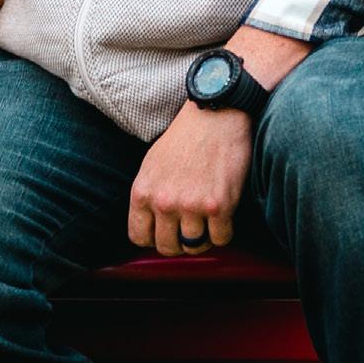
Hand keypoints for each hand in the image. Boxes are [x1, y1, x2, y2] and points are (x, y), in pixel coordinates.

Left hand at [128, 29, 309, 254]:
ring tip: (207, 223)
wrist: (215, 115)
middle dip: (178, 243)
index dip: (153, 239)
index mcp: (142, 192)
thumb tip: (150, 225)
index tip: (164, 233)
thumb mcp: (151, 165)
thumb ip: (148, 196)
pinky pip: (221, 239)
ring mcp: (191, 206)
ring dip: (202, 239)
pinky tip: (223, 218)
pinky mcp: (219, 206)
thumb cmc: (184, 138)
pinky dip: (224, 233)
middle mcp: (164, 202)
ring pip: (194, 246)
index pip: (139, 237)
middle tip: (189, 231)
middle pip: (167, 247)